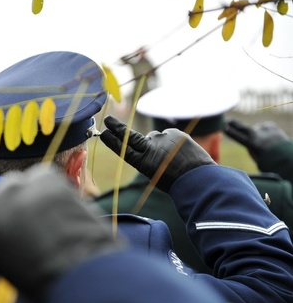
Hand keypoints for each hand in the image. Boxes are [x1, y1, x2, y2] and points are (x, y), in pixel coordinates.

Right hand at [0, 149, 124, 302]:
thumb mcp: (6, 260)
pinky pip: (43, 181)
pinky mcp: (42, 177)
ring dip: (28, 200)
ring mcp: (13, 189)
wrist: (83, 278)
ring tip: (49, 225)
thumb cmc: (45, 282)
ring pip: (16, 186)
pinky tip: (63, 214)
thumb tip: (4, 212)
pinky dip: (50, 194)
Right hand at [100, 115, 214, 191]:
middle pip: (130, 136)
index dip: (113, 142)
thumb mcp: (156, 172)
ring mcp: (162, 139)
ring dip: (160, 145)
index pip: (124, 149)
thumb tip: (151, 140)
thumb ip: (150, 156)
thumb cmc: (176, 182)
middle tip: (108, 120)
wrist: (199, 178)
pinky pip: (170, 136)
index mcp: (143, 163)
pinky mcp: (175, 134)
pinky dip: (174, 143)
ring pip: (155, 137)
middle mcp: (150, 148)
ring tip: (172, 159)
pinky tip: (181, 153)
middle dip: (118, 128)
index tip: (103, 133)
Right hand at [224, 119, 288, 161]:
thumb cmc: (271, 161)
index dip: (230, 132)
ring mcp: (264, 129)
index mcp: (251, 143)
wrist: (286, 155)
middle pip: (243, 128)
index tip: (223, 127)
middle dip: (235, 124)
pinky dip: (267, 131)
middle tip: (228, 121)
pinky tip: (271, 137)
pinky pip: (266, 128)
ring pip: (257, 129)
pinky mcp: (272, 127)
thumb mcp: (257, 158)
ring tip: (265, 141)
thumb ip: (252, 149)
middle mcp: (256, 134)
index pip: (237, 136)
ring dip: (259, 133)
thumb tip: (250, 140)